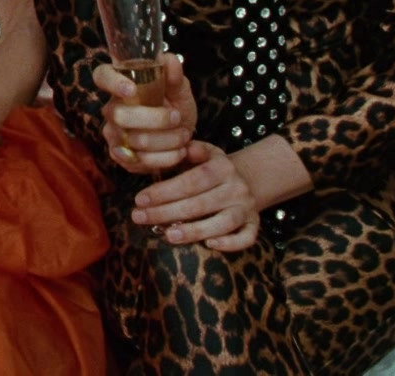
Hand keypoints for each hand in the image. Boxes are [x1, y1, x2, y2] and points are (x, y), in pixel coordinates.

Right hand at [95, 53, 195, 173]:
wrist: (181, 138)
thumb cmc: (175, 107)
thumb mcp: (180, 91)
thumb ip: (175, 77)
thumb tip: (170, 60)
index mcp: (121, 85)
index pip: (102, 76)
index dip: (112, 83)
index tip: (131, 90)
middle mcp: (111, 109)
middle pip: (120, 115)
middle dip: (156, 119)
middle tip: (178, 117)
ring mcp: (113, 134)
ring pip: (135, 141)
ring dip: (167, 140)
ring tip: (184, 136)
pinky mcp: (120, 156)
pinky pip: (140, 161)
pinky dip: (165, 158)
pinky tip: (179, 153)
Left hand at [131, 141, 259, 251]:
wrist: (247, 179)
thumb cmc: (213, 168)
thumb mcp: (204, 152)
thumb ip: (190, 150)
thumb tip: (180, 148)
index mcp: (222, 167)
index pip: (190, 181)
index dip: (164, 191)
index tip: (140, 199)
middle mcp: (237, 188)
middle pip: (200, 204)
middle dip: (166, 213)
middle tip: (139, 218)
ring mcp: (247, 208)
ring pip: (223, 223)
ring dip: (194, 231)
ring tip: (169, 235)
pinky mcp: (254, 224)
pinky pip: (247, 238)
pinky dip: (230, 244)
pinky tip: (208, 245)